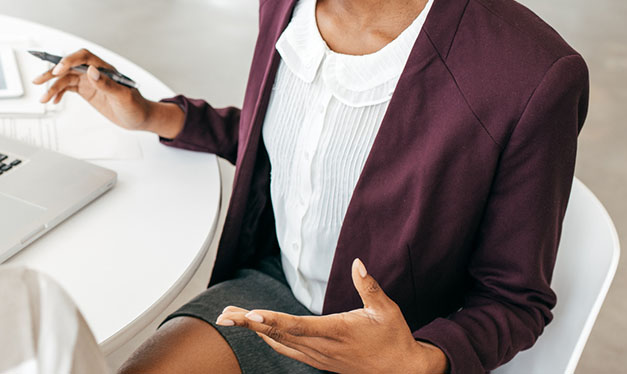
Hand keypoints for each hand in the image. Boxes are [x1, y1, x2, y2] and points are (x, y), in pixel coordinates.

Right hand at [32, 48, 158, 131]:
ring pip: (66, 79)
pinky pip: (69, 88)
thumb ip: (107, 84)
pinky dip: (59, 93)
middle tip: (39, 80)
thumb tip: (91, 71)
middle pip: (70, 67)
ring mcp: (90, 81)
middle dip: (53, 72)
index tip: (58, 70)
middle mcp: (95, 72)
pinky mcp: (87, 91)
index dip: (69, 61)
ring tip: (43, 98)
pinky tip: (54, 100)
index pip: (83, 58)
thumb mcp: (123, 97)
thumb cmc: (136, 106)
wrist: (139, 117)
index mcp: (105, 69)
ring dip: (53, 87)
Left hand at [214, 259, 447, 373]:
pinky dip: (269, 339)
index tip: (250, 315)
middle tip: (224, 315)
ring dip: (254, 331)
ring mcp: (319, 357)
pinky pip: (287, 349)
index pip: (298, 326)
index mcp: (337, 331)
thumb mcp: (386, 310)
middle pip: (279, 334)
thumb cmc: (394, 337)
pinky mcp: (319, 361)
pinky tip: (256, 330)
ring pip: (279, 343)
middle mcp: (323, 347)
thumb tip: (357, 263)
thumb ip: (368, 286)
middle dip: (249, 324)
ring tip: (230, 318)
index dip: (272, 320)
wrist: (403, 371)